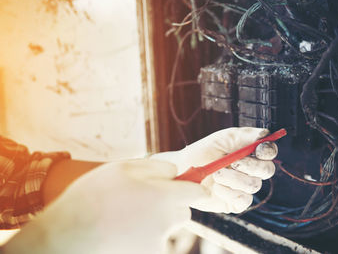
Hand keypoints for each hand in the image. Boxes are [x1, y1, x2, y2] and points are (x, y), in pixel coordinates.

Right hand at [4, 160, 206, 253]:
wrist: (67, 235)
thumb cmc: (93, 196)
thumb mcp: (124, 168)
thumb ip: (158, 167)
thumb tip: (177, 171)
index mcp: (164, 197)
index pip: (197, 193)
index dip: (196, 188)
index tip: (194, 187)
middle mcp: (167, 222)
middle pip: (183, 211)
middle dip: (172, 204)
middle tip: (146, 199)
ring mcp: (158, 243)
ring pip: (168, 227)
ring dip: (157, 220)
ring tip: (127, 215)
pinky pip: (154, 241)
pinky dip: (144, 235)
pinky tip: (123, 230)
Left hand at [151, 127, 277, 213]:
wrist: (183, 170)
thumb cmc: (203, 152)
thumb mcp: (223, 138)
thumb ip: (245, 135)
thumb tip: (265, 135)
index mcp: (250, 153)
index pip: (269, 152)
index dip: (267, 151)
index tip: (259, 149)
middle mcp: (251, 171)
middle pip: (267, 170)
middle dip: (251, 166)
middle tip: (234, 162)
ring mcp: (244, 188)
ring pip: (253, 185)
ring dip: (234, 178)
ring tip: (216, 174)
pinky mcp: (235, 203)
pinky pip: (243, 201)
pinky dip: (229, 193)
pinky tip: (216, 188)